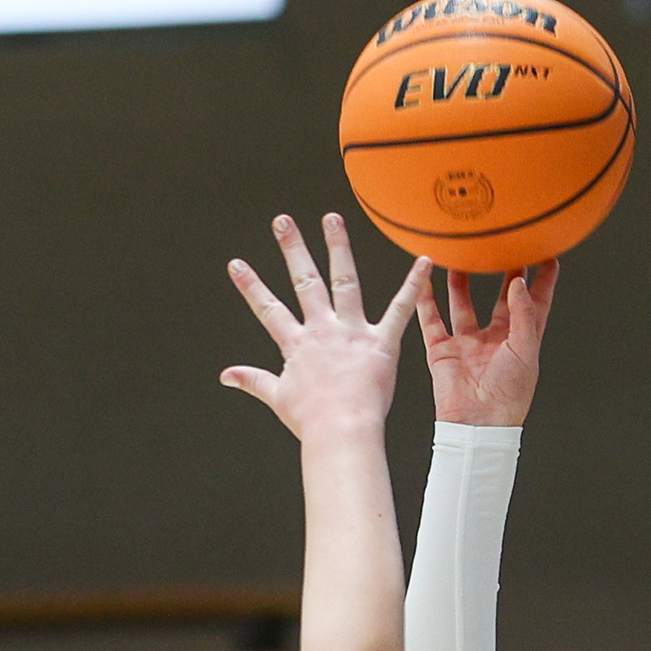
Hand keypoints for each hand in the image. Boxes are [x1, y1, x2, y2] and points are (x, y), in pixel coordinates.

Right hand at [223, 214, 430, 441]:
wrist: (342, 431)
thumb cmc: (313, 422)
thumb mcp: (278, 398)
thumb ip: (252, 381)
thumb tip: (226, 376)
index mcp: (298, 345)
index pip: (268, 309)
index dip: (251, 286)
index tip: (237, 264)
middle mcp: (323, 330)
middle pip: (305, 281)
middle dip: (293, 249)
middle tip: (283, 221)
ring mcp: (352, 332)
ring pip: (344, 281)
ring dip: (338, 247)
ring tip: (332, 219)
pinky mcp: (381, 343)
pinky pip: (399, 309)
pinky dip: (413, 285)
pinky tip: (423, 262)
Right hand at [412, 262, 558, 427]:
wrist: (479, 423)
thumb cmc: (509, 396)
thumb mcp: (526, 350)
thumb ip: (524, 314)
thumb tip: (519, 283)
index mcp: (521, 340)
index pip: (535, 303)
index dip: (542, 280)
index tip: (548, 255)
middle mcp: (495, 339)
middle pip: (499, 299)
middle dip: (502, 273)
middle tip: (503, 246)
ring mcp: (468, 344)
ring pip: (462, 304)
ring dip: (461, 281)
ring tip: (461, 255)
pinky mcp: (443, 350)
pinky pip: (432, 320)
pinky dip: (425, 300)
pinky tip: (423, 279)